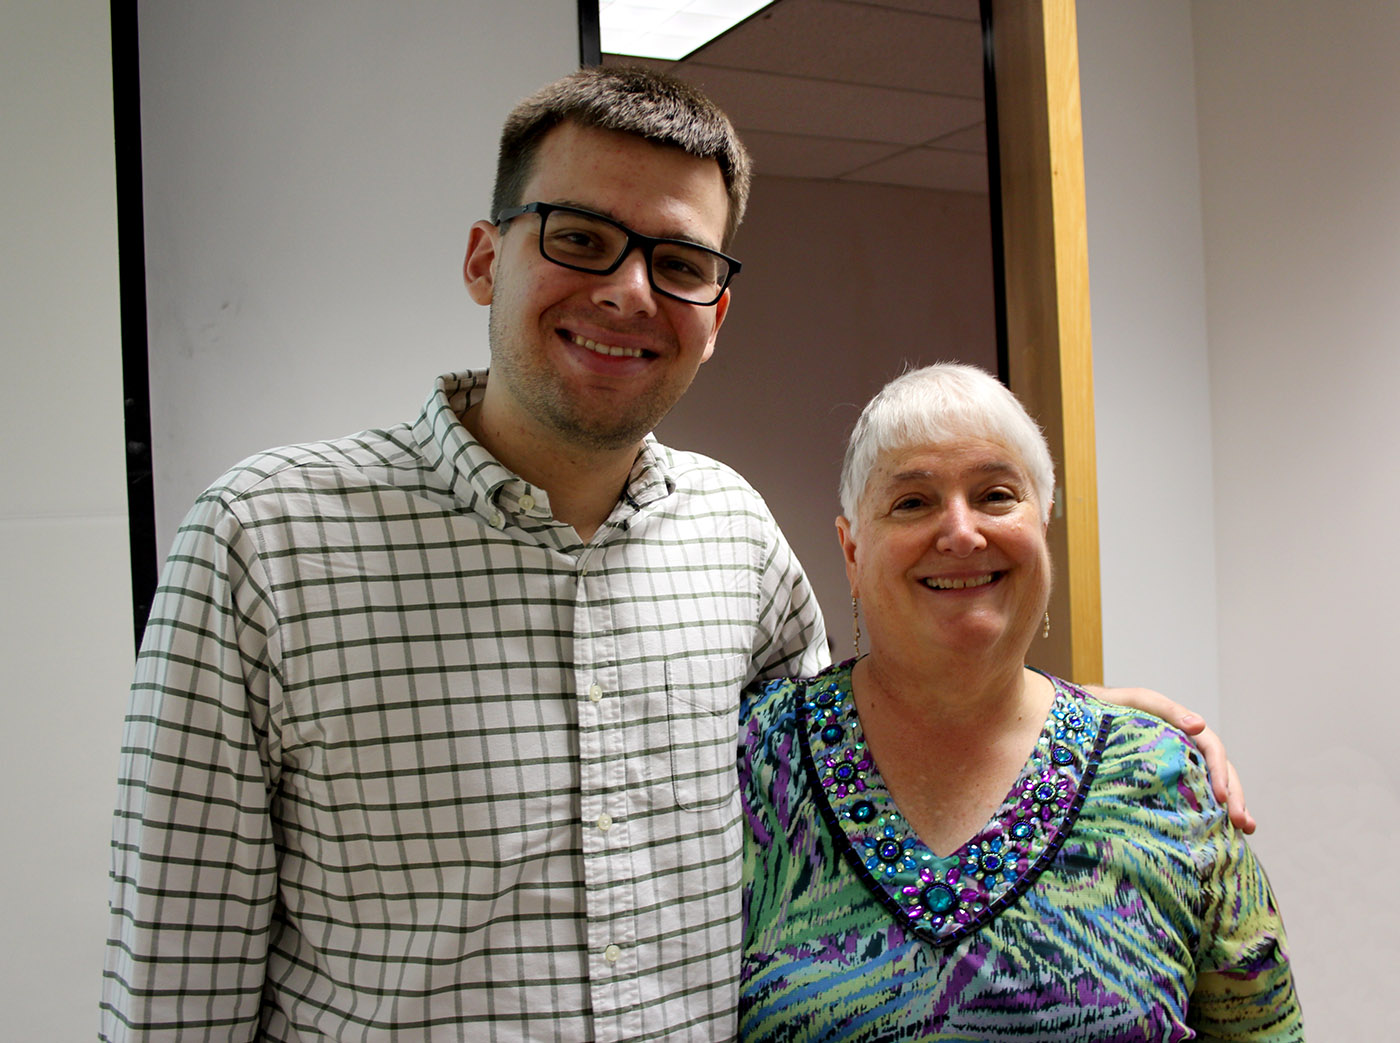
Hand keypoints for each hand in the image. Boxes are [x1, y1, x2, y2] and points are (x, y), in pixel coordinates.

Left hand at [1082, 685, 1255, 833]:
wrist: (1090, 715)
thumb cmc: (1116, 706)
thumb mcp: (1141, 701)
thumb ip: (1168, 709)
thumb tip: (1199, 724)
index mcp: (1187, 730)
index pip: (1213, 751)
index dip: (1220, 773)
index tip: (1222, 798)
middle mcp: (1190, 749)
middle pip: (1221, 773)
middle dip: (1236, 798)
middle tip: (1245, 824)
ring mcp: (1181, 766)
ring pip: (1214, 787)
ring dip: (1232, 807)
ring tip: (1245, 830)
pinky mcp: (1169, 780)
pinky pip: (1194, 796)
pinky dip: (1211, 812)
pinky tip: (1221, 832)